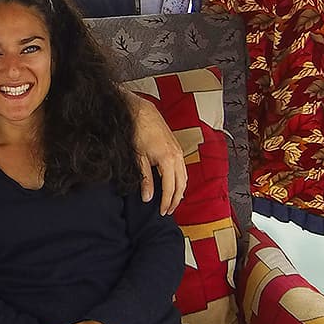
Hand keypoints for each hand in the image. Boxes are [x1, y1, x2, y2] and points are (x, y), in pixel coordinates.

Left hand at [126, 92, 187, 213]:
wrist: (142, 112)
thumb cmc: (138, 132)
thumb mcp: (139, 158)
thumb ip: (145, 179)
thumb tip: (147, 197)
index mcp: (168, 160)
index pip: (170, 188)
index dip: (167, 202)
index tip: (163, 211)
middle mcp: (177, 156)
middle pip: (181, 185)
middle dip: (175, 199)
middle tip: (168, 210)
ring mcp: (178, 151)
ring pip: (184, 177)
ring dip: (179, 190)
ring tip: (172, 201)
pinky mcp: (177, 148)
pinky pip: (183, 168)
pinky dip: (180, 179)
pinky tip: (174, 184)